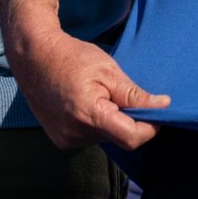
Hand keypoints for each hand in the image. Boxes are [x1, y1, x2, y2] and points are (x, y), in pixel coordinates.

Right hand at [5, 21, 169, 148]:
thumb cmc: (72, 58)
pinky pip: (91, 137)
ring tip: (101, 95)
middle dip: (131, 120)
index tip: (158, 110)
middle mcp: (75, 133)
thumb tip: (163, 106)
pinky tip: (88, 103)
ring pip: (106, 138)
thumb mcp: (109, 70)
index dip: (150, 127)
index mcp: (89, 115)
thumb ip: (134, 95)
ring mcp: (65, 139)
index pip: (131, 138)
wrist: (34, 58)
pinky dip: (98, 124)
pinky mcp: (60, 140)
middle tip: (124, 94)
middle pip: (119, 138)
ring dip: (113, 122)